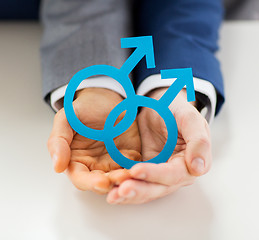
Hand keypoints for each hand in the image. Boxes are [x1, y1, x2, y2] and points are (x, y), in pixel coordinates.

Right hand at [47, 88, 140, 193]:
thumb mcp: (66, 119)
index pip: (81, 179)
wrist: (105, 99)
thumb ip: (58, 141)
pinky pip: (134, 168)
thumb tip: (57, 167)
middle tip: (121, 179)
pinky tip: (143, 168)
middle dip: (112, 184)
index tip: (101, 182)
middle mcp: (95, 166)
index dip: (90, 183)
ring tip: (133, 175)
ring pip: (119, 179)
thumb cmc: (84, 109)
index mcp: (77, 160)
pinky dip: (138, 170)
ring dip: (126, 180)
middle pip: (102, 183)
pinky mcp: (129, 157)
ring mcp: (114, 163)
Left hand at [106, 88, 211, 203]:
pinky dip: (124, 187)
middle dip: (140, 190)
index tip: (136, 170)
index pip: (174, 174)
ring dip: (130, 194)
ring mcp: (159, 175)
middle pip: (158, 187)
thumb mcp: (189, 118)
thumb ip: (198, 141)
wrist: (159, 107)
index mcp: (190, 162)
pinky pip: (136, 183)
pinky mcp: (145, 172)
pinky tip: (112, 192)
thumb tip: (199, 168)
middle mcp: (176, 174)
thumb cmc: (176, 110)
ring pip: (146, 190)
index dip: (156, 174)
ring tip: (113, 196)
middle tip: (121, 190)